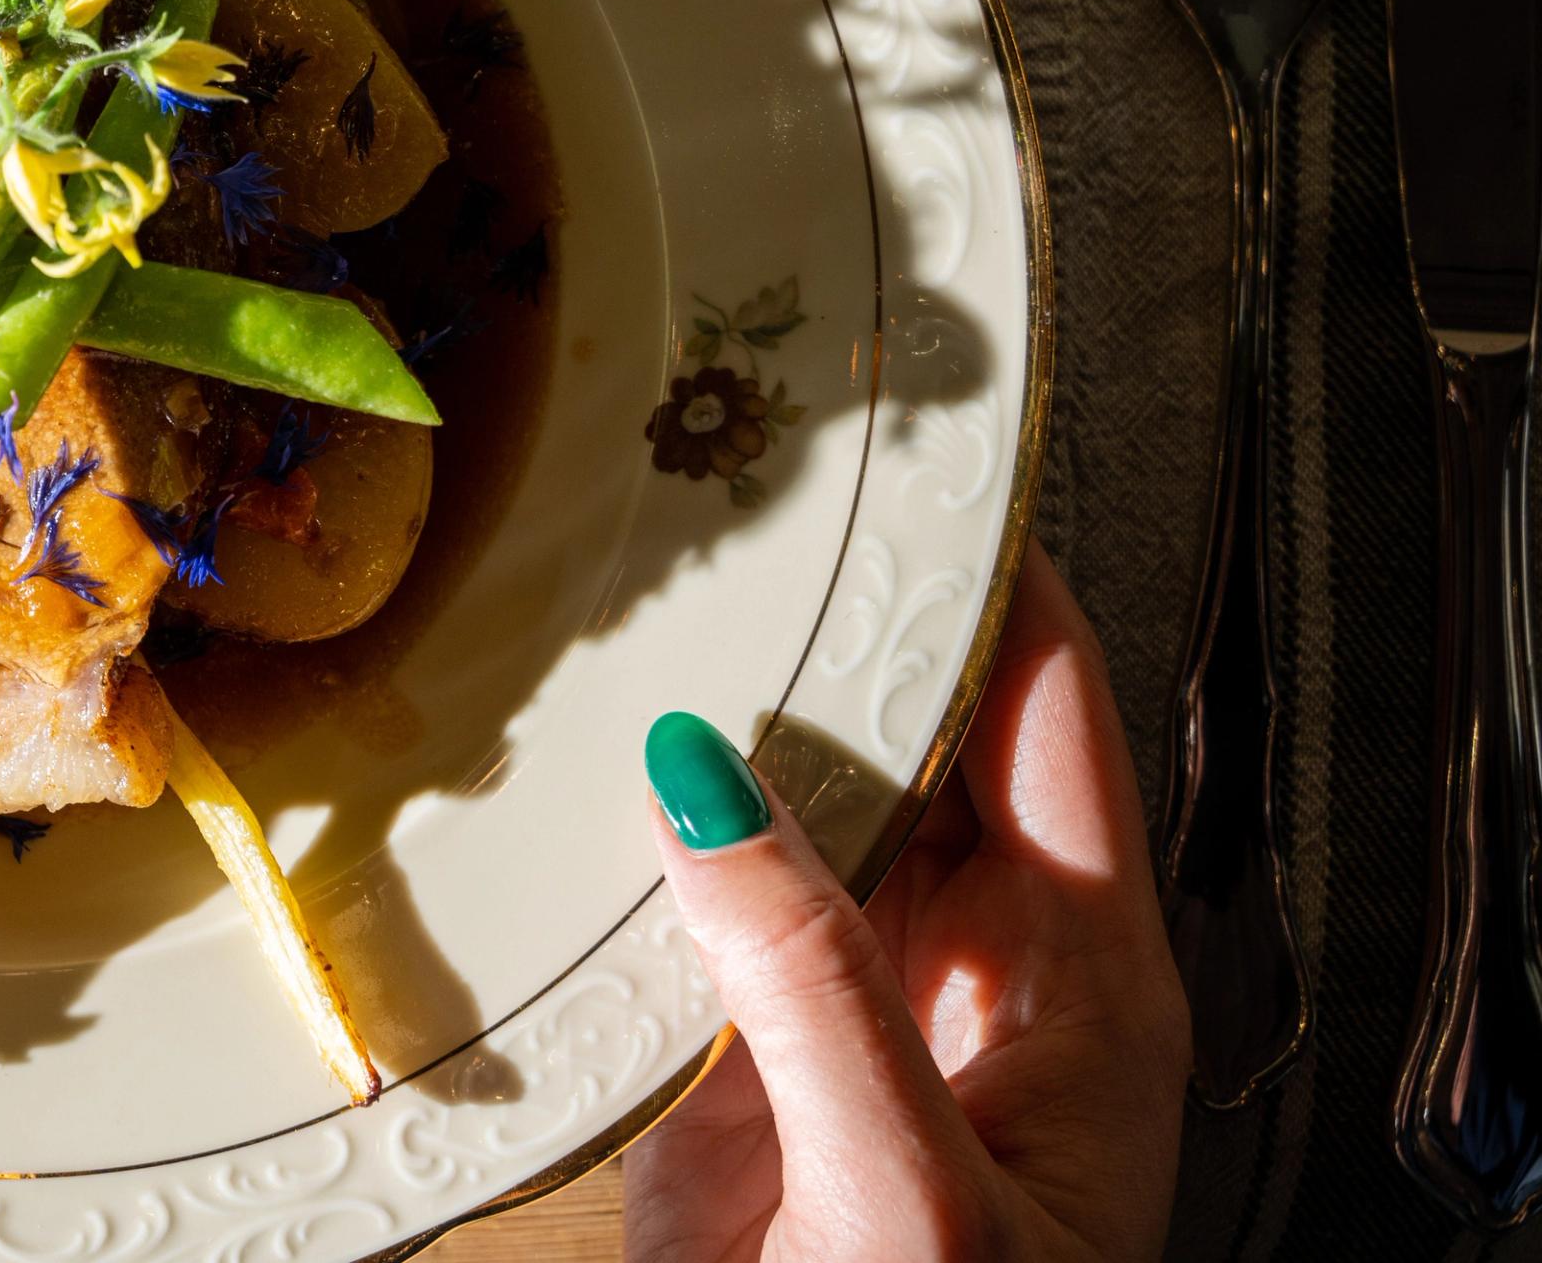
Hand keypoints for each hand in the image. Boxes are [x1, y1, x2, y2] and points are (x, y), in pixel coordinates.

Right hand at [625, 547, 1187, 1262]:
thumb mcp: (908, 1189)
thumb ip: (813, 988)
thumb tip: (709, 792)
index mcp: (1083, 989)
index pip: (1051, 721)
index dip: (997, 589)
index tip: (918, 480)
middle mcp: (972, 976)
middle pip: (916, 742)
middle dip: (842, 630)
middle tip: (748, 517)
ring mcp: (850, 1010)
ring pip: (798, 810)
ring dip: (731, 724)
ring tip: (653, 613)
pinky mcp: (737, 1061)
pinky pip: (695, 905)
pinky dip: (641, 836)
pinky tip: (584, 779)